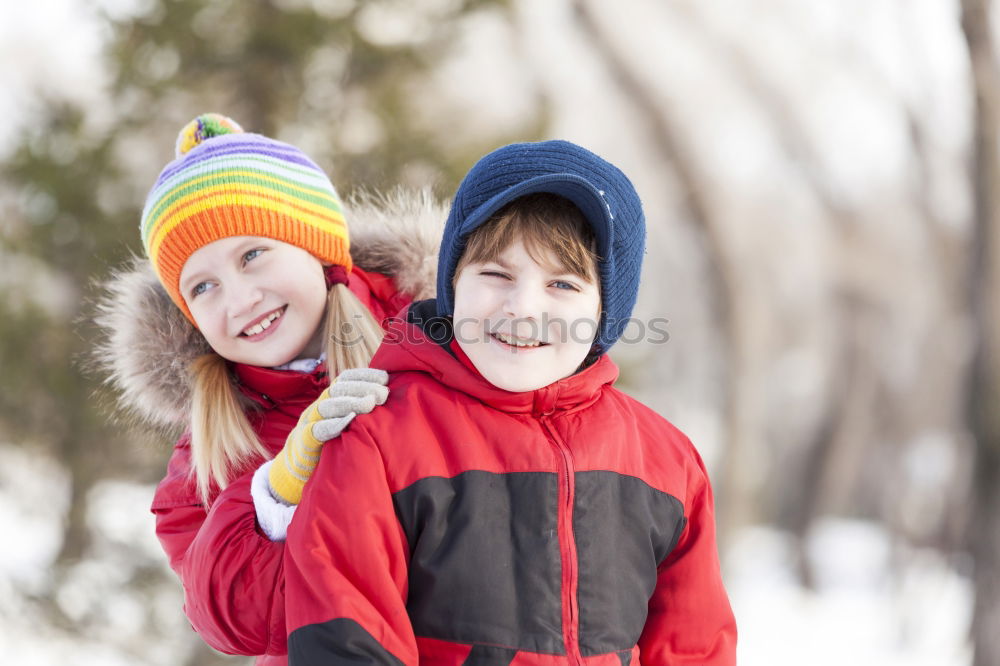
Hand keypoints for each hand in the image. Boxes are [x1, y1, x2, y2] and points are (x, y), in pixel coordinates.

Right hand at [268, 368, 388, 504]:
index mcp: (330, 400)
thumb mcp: (346, 422)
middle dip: (362, 388)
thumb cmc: (332, 443)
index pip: (345, 379)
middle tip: (383, 394)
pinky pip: (316, 430)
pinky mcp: (304, 442)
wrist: (298, 469)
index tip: (385, 377)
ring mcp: (309, 423)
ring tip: (369, 403)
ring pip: (326, 406)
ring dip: (350, 402)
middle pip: (338, 389)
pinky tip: (347, 422)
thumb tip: (389, 397)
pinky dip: (332, 425)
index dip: (364, 375)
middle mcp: (319, 407)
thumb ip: (362, 410)